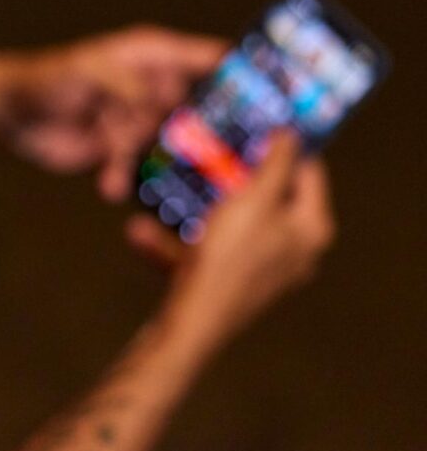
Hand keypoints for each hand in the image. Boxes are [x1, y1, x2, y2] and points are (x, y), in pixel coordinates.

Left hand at [8, 25, 225, 199]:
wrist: (12, 114)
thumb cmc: (49, 78)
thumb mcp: (90, 72)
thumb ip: (129, 85)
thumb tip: (160, 103)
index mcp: (150, 56)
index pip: (204, 58)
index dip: (237, 71)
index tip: (270, 92)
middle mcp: (150, 87)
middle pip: (192, 108)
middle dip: (203, 131)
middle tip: (226, 154)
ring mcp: (136, 120)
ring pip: (163, 145)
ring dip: (156, 163)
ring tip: (159, 178)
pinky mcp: (117, 149)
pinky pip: (132, 168)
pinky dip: (122, 179)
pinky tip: (110, 187)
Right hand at [128, 132, 335, 350]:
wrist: (191, 327)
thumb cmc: (228, 260)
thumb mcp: (253, 200)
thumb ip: (275, 163)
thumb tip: (290, 133)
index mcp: (310, 229)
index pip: (310, 172)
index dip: (285, 144)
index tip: (256, 123)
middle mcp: (293, 250)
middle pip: (266, 197)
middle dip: (230, 175)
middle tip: (209, 149)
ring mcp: (260, 269)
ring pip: (228, 224)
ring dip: (191, 208)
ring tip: (164, 189)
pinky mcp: (228, 284)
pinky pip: (203, 251)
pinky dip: (176, 241)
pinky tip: (140, 233)